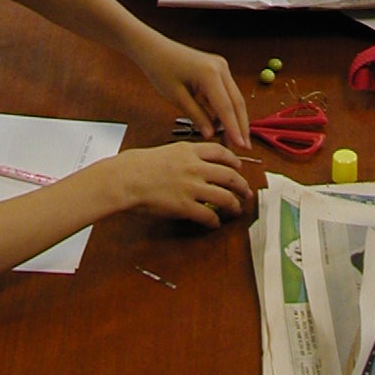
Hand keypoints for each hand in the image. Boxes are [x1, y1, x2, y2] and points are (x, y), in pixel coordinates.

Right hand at [113, 143, 250, 227]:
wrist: (127, 178)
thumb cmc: (140, 164)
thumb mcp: (168, 150)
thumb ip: (185, 155)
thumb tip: (197, 162)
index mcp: (190, 151)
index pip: (221, 152)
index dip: (234, 160)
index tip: (239, 167)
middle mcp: (196, 167)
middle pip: (229, 176)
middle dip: (242, 185)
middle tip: (246, 192)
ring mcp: (192, 187)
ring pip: (224, 196)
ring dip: (234, 204)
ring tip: (236, 209)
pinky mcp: (185, 206)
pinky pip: (208, 215)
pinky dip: (215, 221)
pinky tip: (215, 223)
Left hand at [134, 35, 249, 149]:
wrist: (154, 49)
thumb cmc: (161, 69)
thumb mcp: (177, 97)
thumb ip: (196, 116)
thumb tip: (211, 135)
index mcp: (210, 73)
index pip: (226, 106)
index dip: (234, 128)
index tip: (242, 147)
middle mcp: (221, 68)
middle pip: (237, 102)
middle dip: (240, 126)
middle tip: (244, 148)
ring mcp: (221, 67)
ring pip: (233, 98)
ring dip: (232, 119)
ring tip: (230, 141)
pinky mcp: (218, 69)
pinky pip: (225, 93)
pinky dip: (224, 109)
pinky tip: (219, 126)